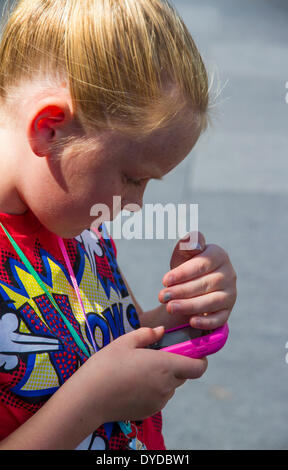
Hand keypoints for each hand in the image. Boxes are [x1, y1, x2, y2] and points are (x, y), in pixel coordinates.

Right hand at [71, 327, 206, 424]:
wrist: (88, 398)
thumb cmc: (105, 366)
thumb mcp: (124, 342)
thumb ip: (147, 334)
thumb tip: (161, 331)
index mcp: (164, 366)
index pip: (198, 367)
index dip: (200, 358)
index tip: (190, 349)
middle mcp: (166, 386)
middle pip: (184, 374)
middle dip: (177, 363)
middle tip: (157, 355)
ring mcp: (159, 400)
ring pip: (172, 385)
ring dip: (165, 376)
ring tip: (140, 369)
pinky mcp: (150, 410)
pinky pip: (160, 396)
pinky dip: (155, 388)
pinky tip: (134, 382)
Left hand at [159, 232, 236, 329]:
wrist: (191, 286)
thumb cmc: (187, 267)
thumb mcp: (183, 254)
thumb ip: (187, 244)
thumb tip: (193, 242)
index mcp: (219, 255)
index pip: (202, 264)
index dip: (182, 273)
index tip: (164, 280)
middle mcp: (229, 274)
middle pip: (205, 284)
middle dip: (181, 291)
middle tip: (162, 296)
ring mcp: (230, 293)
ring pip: (211, 302)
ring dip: (189, 306)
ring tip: (170, 307)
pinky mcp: (228, 311)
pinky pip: (219, 318)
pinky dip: (206, 321)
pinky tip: (192, 321)